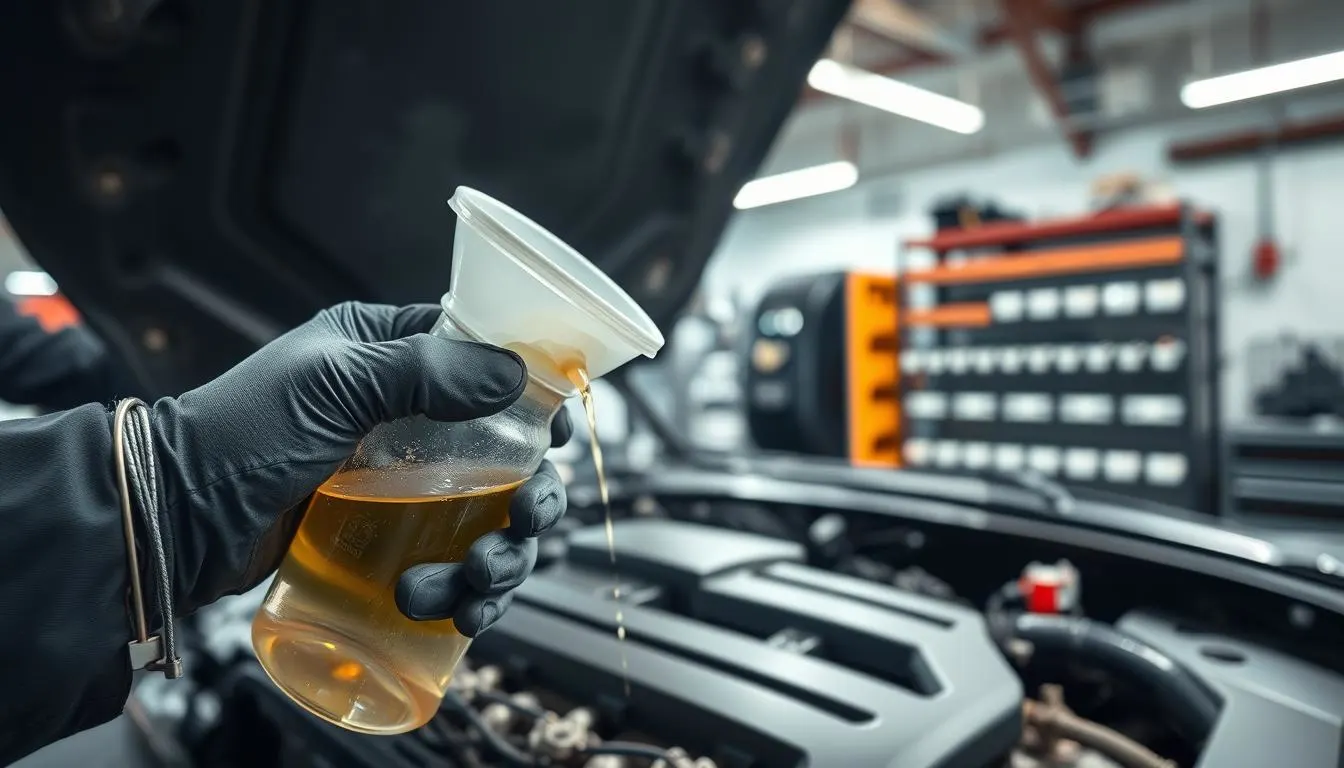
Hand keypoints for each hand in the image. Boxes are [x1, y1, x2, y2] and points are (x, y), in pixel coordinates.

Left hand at [150, 301, 570, 631]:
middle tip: (522, 524)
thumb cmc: (241, 433)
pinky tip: (463, 617)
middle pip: (507, 459)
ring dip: (499, 561)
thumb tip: (514, 375)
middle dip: (529, 501)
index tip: (555, 433)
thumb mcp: (333, 382)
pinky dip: (472, 596)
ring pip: (488, 524)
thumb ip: (425, 369)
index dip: (532, 399)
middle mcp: (405, 417)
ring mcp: (399, 485)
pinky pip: (454, 567)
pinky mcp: (385, 542)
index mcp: (390, 356)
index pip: (485, 365)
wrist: (173, 518)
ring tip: (472, 589)